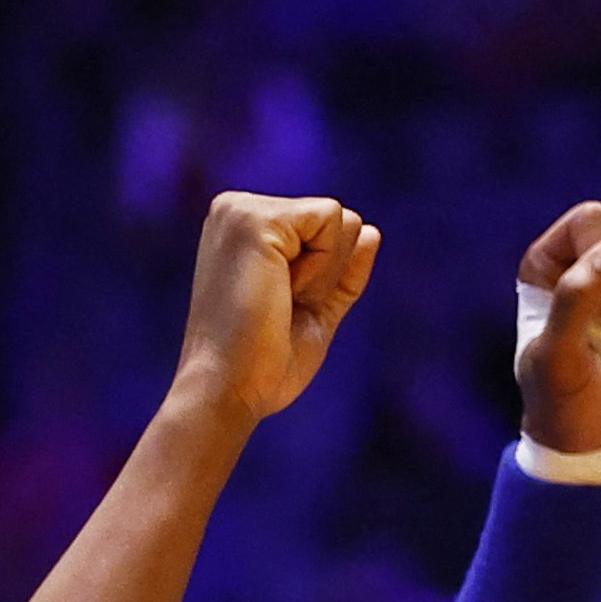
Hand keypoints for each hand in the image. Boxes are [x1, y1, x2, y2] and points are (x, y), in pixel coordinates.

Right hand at [171, 192, 378, 426]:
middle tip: (279, 308)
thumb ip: (341, 273)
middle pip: (337, 218)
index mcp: (243, 231)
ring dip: (325, 272)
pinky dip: (323, 266)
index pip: (324, 229)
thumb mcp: (314, 313)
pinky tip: (282, 291)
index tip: (279, 309)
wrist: (228, 390)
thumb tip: (372, 233)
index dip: (324, 277)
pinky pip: (332, 220)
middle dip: (328, 270)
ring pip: (340, 217)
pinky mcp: (253, 218)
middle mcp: (235, 211)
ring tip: (277, 300)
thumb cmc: (262, 364)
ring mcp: (240, 210)